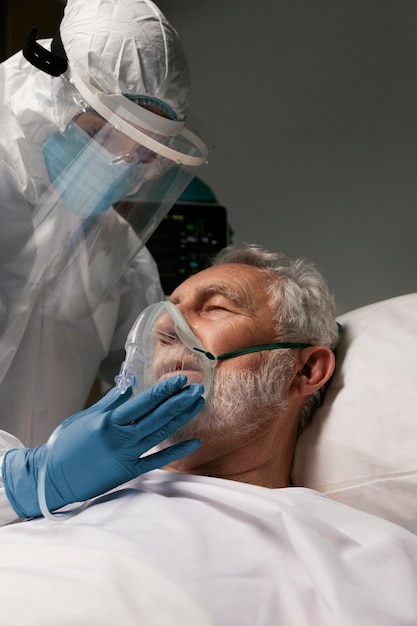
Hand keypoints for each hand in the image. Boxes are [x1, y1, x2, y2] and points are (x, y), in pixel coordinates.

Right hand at [2, 374, 203, 517]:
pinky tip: (193, 442)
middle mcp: (121, 438)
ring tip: (197, 404)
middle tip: (198, 388)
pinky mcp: (128, 473)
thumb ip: (111, 401)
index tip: (181, 379)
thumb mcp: (86, 418)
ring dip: (181, 419)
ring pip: (160, 434)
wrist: (51, 478)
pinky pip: (156, 461)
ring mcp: (126, 456)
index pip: (143, 402)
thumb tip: (130, 383)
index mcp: (109, 421)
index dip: (164, 390)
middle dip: (179, 401)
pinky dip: (175, 452)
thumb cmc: (65, 445)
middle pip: (157, 417)